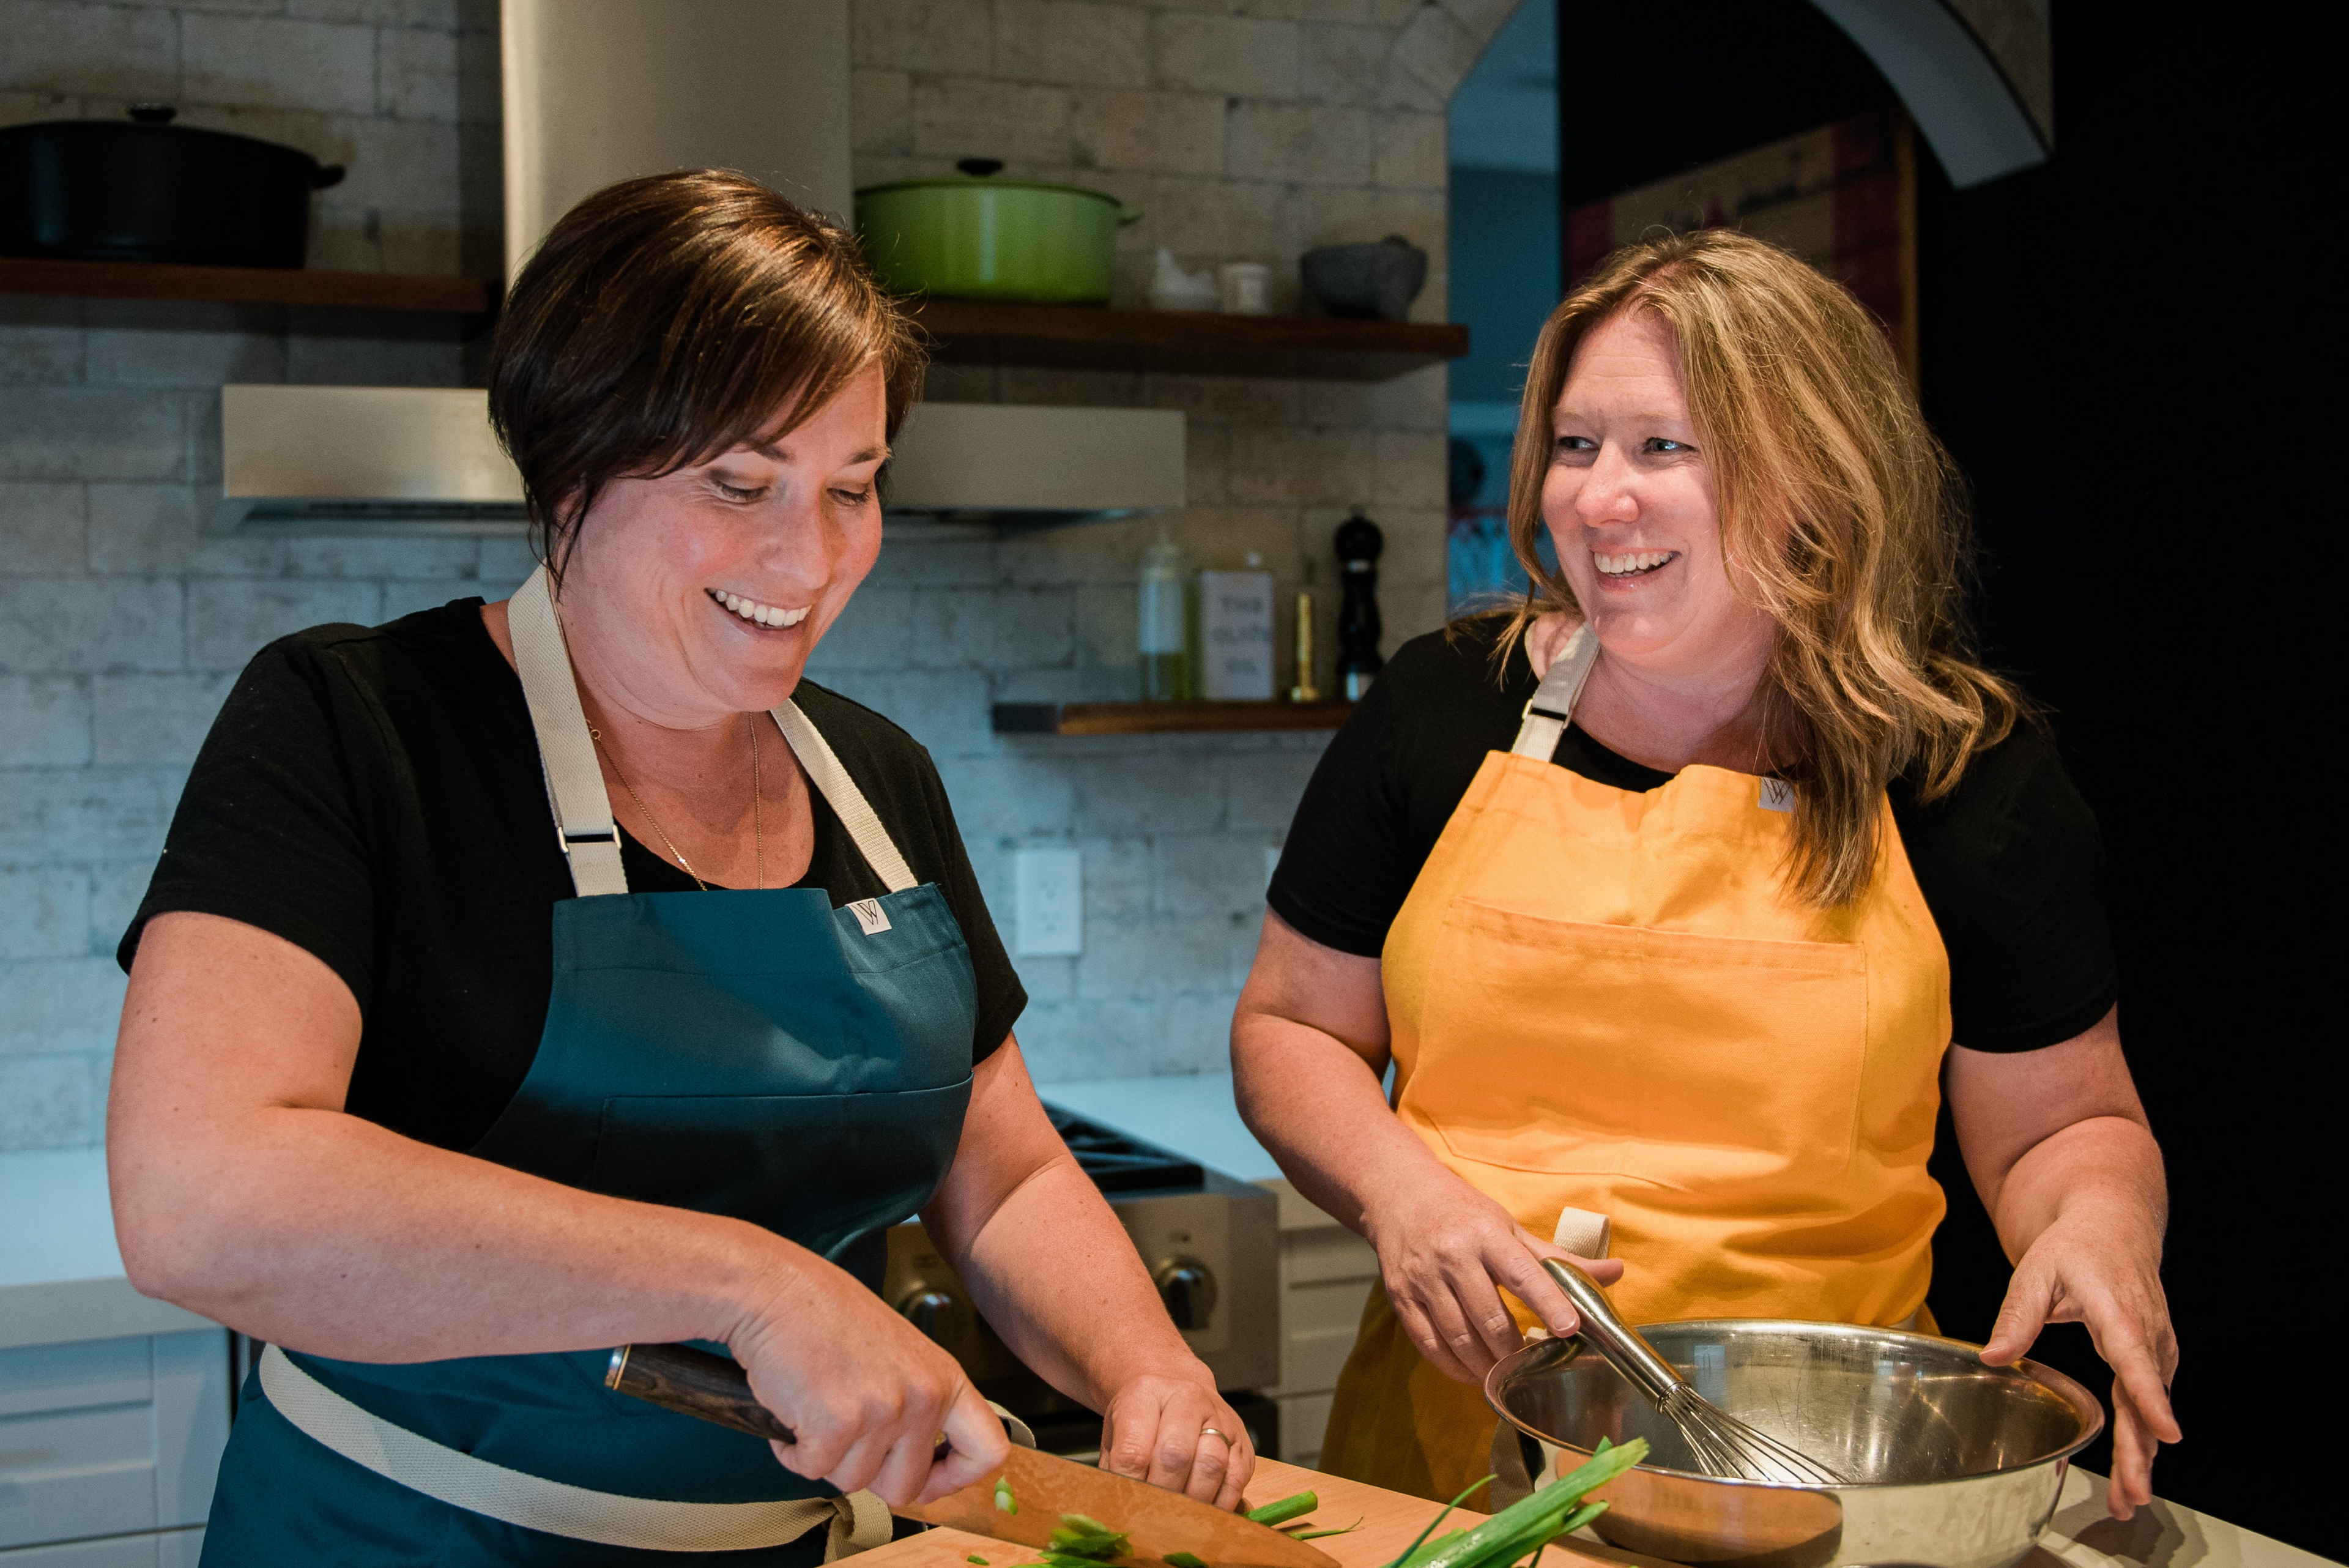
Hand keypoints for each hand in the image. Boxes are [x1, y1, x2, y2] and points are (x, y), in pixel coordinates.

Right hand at [727, 1248, 1009, 1507]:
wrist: (775, 1289)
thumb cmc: (826, 1315)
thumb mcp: (899, 1355)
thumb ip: (917, 1403)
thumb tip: (920, 1465)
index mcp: (944, 1378)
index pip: (988, 1450)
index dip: (957, 1477)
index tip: (929, 1478)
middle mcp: (923, 1397)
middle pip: (908, 1486)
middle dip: (870, 1474)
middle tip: (847, 1436)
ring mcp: (882, 1412)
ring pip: (854, 1481)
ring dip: (827, 1456)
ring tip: (817, 1406)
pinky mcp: (837, 1424)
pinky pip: (813, 1470)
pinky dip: (795, 1451)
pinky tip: (794, 1410)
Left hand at [1099, 1368, 1254, 1509]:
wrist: (1174, 1385)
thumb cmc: (1142, 1418)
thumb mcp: (1116, 1432)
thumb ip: (1115, 1468)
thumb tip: (1118, 1511)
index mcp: (1146, 1393)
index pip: (1134, 1450)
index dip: (1129, 1487)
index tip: (1127, 1508)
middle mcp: (1187, 1398)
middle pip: (1176, 1455)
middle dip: (1162, 1495)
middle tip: (1153, 1517)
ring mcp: (1220, 1417)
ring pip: (1211, 1465)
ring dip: (1193, 1501)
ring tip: (1178, 1518)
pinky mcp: (1242, 1440)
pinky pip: (1236, 1478)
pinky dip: (1220, 1504)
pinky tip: (1203, 1512)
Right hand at [1363, 1174, 1624, 1384]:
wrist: (1399, 1195)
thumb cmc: (1464, 1214)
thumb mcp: (1510, 1228)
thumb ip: (1559, 1259)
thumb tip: (1617, 1272)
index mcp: (1487, 1235)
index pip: (1522, 1272)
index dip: (1547, 1302)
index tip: (1569, 1328)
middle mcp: (1453, 1256)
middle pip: (1488, 1315)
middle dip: (1511, 1350)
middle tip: (1531, 1369)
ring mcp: (1424, 1278)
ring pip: (1458, 1336)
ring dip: (1484, 1365)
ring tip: (1503, 1376)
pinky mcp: (1402, 1297)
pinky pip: (1428, 1343)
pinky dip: (1452, 1366)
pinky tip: (1471, 1372)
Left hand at [1980, 1204, 2179, 1518]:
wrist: (2114, 1225)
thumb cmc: (2075, 1248)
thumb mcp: (2036, 1272)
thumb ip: (2017, 1316)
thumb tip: (1993, 1357)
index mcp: (2118, 1310)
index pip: (2136, 1358)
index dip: (2150, 1397)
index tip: (2167, 1433)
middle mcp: (2147, 1333)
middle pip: (2146, 1400)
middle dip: (2141, 1451)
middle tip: (2133, 1494)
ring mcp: (2156, 1348)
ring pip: (2150, 1409)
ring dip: (2142, 1456)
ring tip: (2126, 1499)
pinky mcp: (2154, 1358)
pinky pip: (2148, 1403)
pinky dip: (2143, 1439)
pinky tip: (2131, 1471)